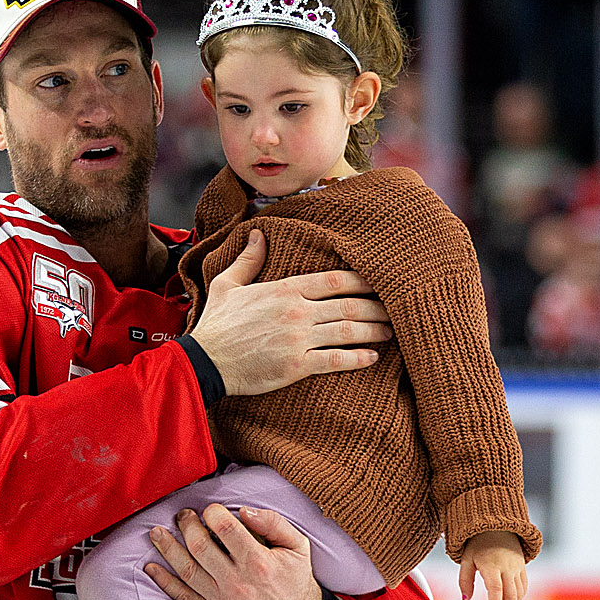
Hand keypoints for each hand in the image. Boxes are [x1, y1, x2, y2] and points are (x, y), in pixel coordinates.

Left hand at [145, 502, 321, 599]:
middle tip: (184, 515)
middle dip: (187, 525)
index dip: (213, 513)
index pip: (226, 529)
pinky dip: (165, 582)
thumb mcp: (297, 546)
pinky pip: (184, 597)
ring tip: (156, 532)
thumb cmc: (296, 581)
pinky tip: (152, 567)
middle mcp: (237, 583)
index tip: (211, 509)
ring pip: (187, 570)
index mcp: (258, 563)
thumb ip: (273, 523)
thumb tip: (243, 510)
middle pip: (200, 547)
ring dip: (167, 548)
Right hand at [190, 229, 391, 395]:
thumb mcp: (227, 284)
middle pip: (348, 305)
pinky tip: (373, 357)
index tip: (379, 281)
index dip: (361, 280)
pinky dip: (358, 358)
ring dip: (374, 331)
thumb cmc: (216, 324)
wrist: (205, 361)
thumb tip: (257, 234)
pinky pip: (336, 360)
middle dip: (376, 307)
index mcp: (284, 289)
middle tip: (395, 309)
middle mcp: (297, 311)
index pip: (333, 280)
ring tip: (390, 332)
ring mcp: (298, 339)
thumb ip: (248, 260)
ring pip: (347, 331)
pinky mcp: (297, 365)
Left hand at [459, 530, 526, 599]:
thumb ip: (464, 580)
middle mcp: (507, 567)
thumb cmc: (477, 544)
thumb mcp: (466, 559)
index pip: (496, 590)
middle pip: (511, 596)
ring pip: (519, 594)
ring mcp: (517, 567)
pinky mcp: (522, 568)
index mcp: (491, 564)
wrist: (497, 526)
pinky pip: (523, 588)